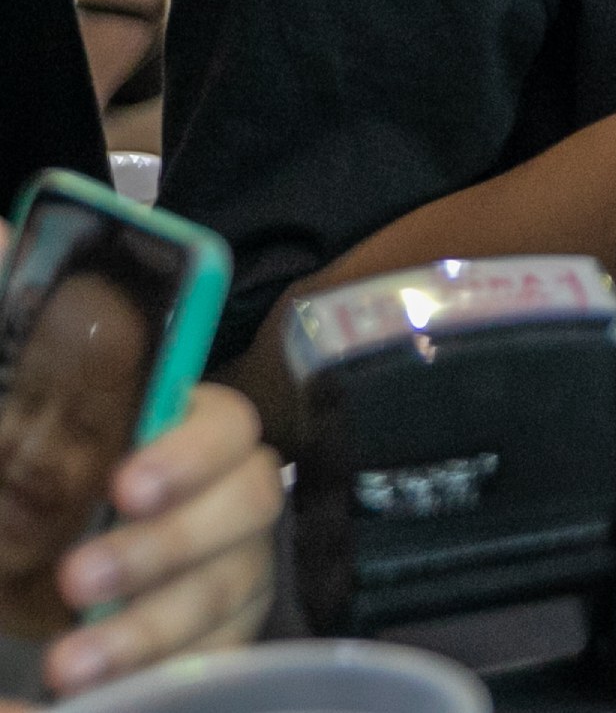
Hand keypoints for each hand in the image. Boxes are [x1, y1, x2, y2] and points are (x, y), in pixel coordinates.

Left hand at [28, 384, 279, 699]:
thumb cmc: (12, 476)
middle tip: (77, 581)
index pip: (226, 421)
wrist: (4, 553)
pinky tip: (103, 686)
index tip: (122, 488)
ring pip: (235, 587)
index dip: (190, 453)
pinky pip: (220, 652)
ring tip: (69, 663)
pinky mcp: (207, 629)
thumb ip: (46, 377)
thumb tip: (66, 282)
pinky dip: (169, 670)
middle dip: (170, 546)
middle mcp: (214, 487)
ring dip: (154, 628)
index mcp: (173, 423)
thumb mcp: (14, 425)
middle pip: (251, 502)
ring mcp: (220, 561)